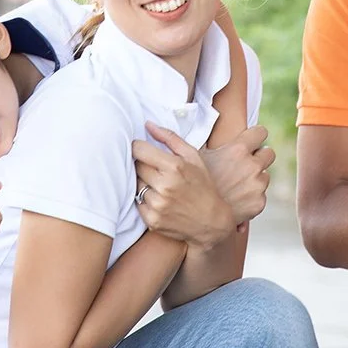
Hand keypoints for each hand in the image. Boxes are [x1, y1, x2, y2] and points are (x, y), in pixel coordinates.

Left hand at [132, 129, 238, 248]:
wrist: (212, 222)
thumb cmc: (203, 186)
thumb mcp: (193, 157)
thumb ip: (170, 138)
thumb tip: (147, 125)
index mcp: (174, 167)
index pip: (139, 150)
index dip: (139, 148)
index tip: (142, 149)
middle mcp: (164, 186)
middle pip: (135, 167)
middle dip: (142, 165)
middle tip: (154, 168)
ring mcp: (157, 205)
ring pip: (135, 185)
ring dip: (143, 183)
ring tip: (159, 185)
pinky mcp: (152, 220)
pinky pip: (137, 203)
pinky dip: (144, 200)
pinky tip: (159, 199)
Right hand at [201, 120, 273, 226]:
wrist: (197, 215)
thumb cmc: (194, 182)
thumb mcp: (196, 157)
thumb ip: (206, 140)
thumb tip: (196, 120)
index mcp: (238, 149)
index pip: (261, 132)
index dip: (256, 136)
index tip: (252, 141)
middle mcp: (252, 165)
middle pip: (269, 153)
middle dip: (260, 157)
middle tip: (246, 164)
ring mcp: (257, 185)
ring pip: (265, 176)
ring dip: (255, 179)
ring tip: (237, 186)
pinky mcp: (259, 203)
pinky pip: (261, 195)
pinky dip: (252, 198)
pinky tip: (237, 200)